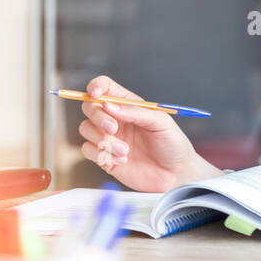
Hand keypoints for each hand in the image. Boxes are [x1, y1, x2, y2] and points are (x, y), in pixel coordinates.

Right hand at [77, 75, 210, 192]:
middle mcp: (116, 119)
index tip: (96, 95)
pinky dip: (101, 154)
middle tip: (114, 129)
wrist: (175, 174)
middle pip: (89, 107)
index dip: (96, 87)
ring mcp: (109, 138)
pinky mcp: (104, 157)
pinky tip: (122, 160)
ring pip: (86, 128)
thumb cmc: (172, 144)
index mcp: (129, 105)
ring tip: (125, 151)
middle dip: (98, 116)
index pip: (105, 87)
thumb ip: (135, 112)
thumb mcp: (161, 122)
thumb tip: (108, 105)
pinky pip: (87, 150)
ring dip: (103, 140)